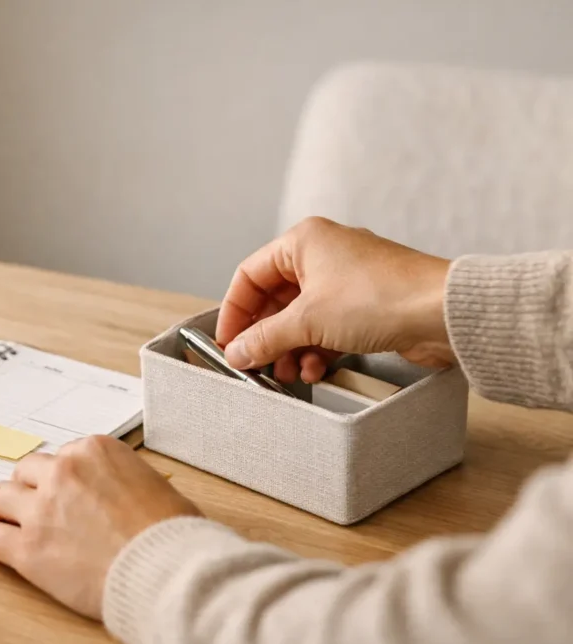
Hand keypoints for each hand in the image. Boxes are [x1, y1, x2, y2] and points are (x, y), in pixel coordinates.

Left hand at [0, 435, 201, 619]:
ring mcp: (40, 509)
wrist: (165, 570)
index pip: (64, 455)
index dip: (61, 475)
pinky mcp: (27, 549)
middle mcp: (63, 472)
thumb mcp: (155, 486)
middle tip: (28, 501)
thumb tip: (123, 496)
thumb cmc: (171, 533)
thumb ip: (125, 482)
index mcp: (95, 451)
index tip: (62, 488)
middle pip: (27, 470)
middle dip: (28, 486)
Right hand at [217, 217, 454, 383]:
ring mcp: (346, 281)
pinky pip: (326, 328)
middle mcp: (323, 255)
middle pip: (275, 299)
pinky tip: (314, 370)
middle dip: (265, 336)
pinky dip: (315, 350)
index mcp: (304, 241)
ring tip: (285, 373)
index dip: (234, 311)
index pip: (250, 275)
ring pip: (301, 317)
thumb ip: (265, 338)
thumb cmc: (382, 297)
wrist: (444, 313)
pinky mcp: (365, 306)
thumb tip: (237, 352)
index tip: (228, 341)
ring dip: (289, 348)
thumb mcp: (308, 321)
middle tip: (255, 363)